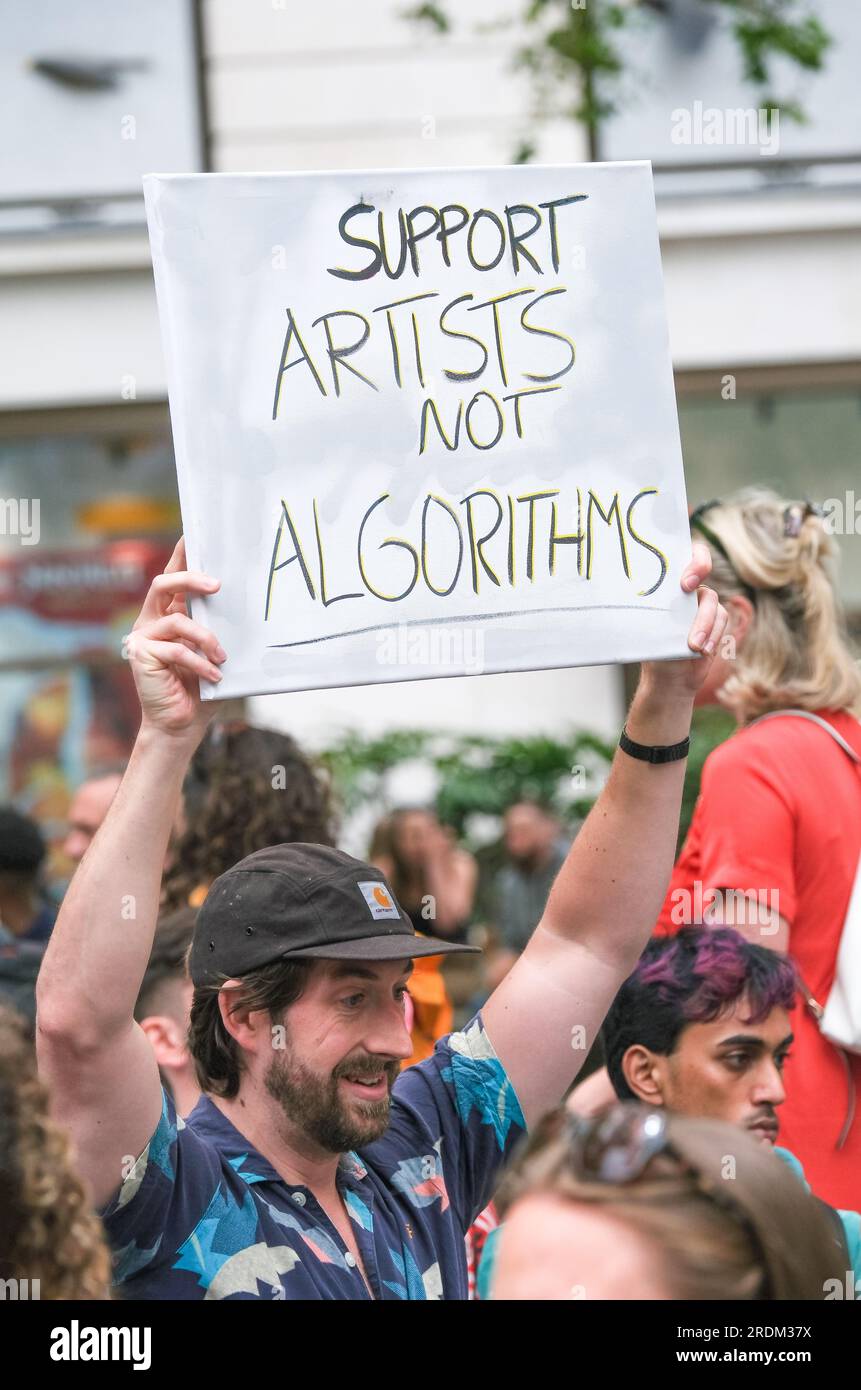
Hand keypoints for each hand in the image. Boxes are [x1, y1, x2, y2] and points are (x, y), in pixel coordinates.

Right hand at [126, 538, 225, 739]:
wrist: (181, 726)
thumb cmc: (202, 689)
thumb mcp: (216, 654)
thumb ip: (220, 630)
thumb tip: (245, 607)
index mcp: (170, 615)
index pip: (173, 578)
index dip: (180, 556)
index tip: (192, 535)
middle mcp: (153, 621)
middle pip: (164, 585)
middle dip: (191, 579)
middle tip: (217, 585)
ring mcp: (144, 637)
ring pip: (176, 620)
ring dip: (206, 638)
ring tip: (222, 657)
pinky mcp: (141, 655)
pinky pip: (176, 650)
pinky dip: (199, 663)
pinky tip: (214, 676)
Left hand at [641, 541, 727, 698]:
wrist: (668, 679)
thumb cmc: (652, 652)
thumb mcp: (645, 630)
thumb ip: (650, 613)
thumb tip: (629, 598)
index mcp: (665, 585)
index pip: (677, 554)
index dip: (688, 559)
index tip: (683, 582)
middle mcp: (685, 589)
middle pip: (701, 564)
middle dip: (699, 568)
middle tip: (687, 587)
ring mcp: (701, 603)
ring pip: (711, 601)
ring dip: (704, 623)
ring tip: (694, 646)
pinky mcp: (715, 620)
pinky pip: (721, 620)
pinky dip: (713, 635)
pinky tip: (702, 650)